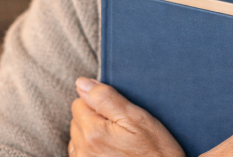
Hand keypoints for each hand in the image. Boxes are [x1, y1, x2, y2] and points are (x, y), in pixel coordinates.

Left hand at [68, 77, 185, 156]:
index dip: (98, 102)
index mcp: (94, 132)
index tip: (117, 111)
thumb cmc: (155, 151)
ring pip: (77, 138)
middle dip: (94, 118)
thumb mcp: (137, 118)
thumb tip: (82, 83)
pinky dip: (92, 151)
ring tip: (117, 141)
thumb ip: (106, 98)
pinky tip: (112, 152)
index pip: (79, 102)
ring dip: (92, 135)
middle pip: (77, 120)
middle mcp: (83, 151)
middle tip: (120, 126)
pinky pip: (80, 155)